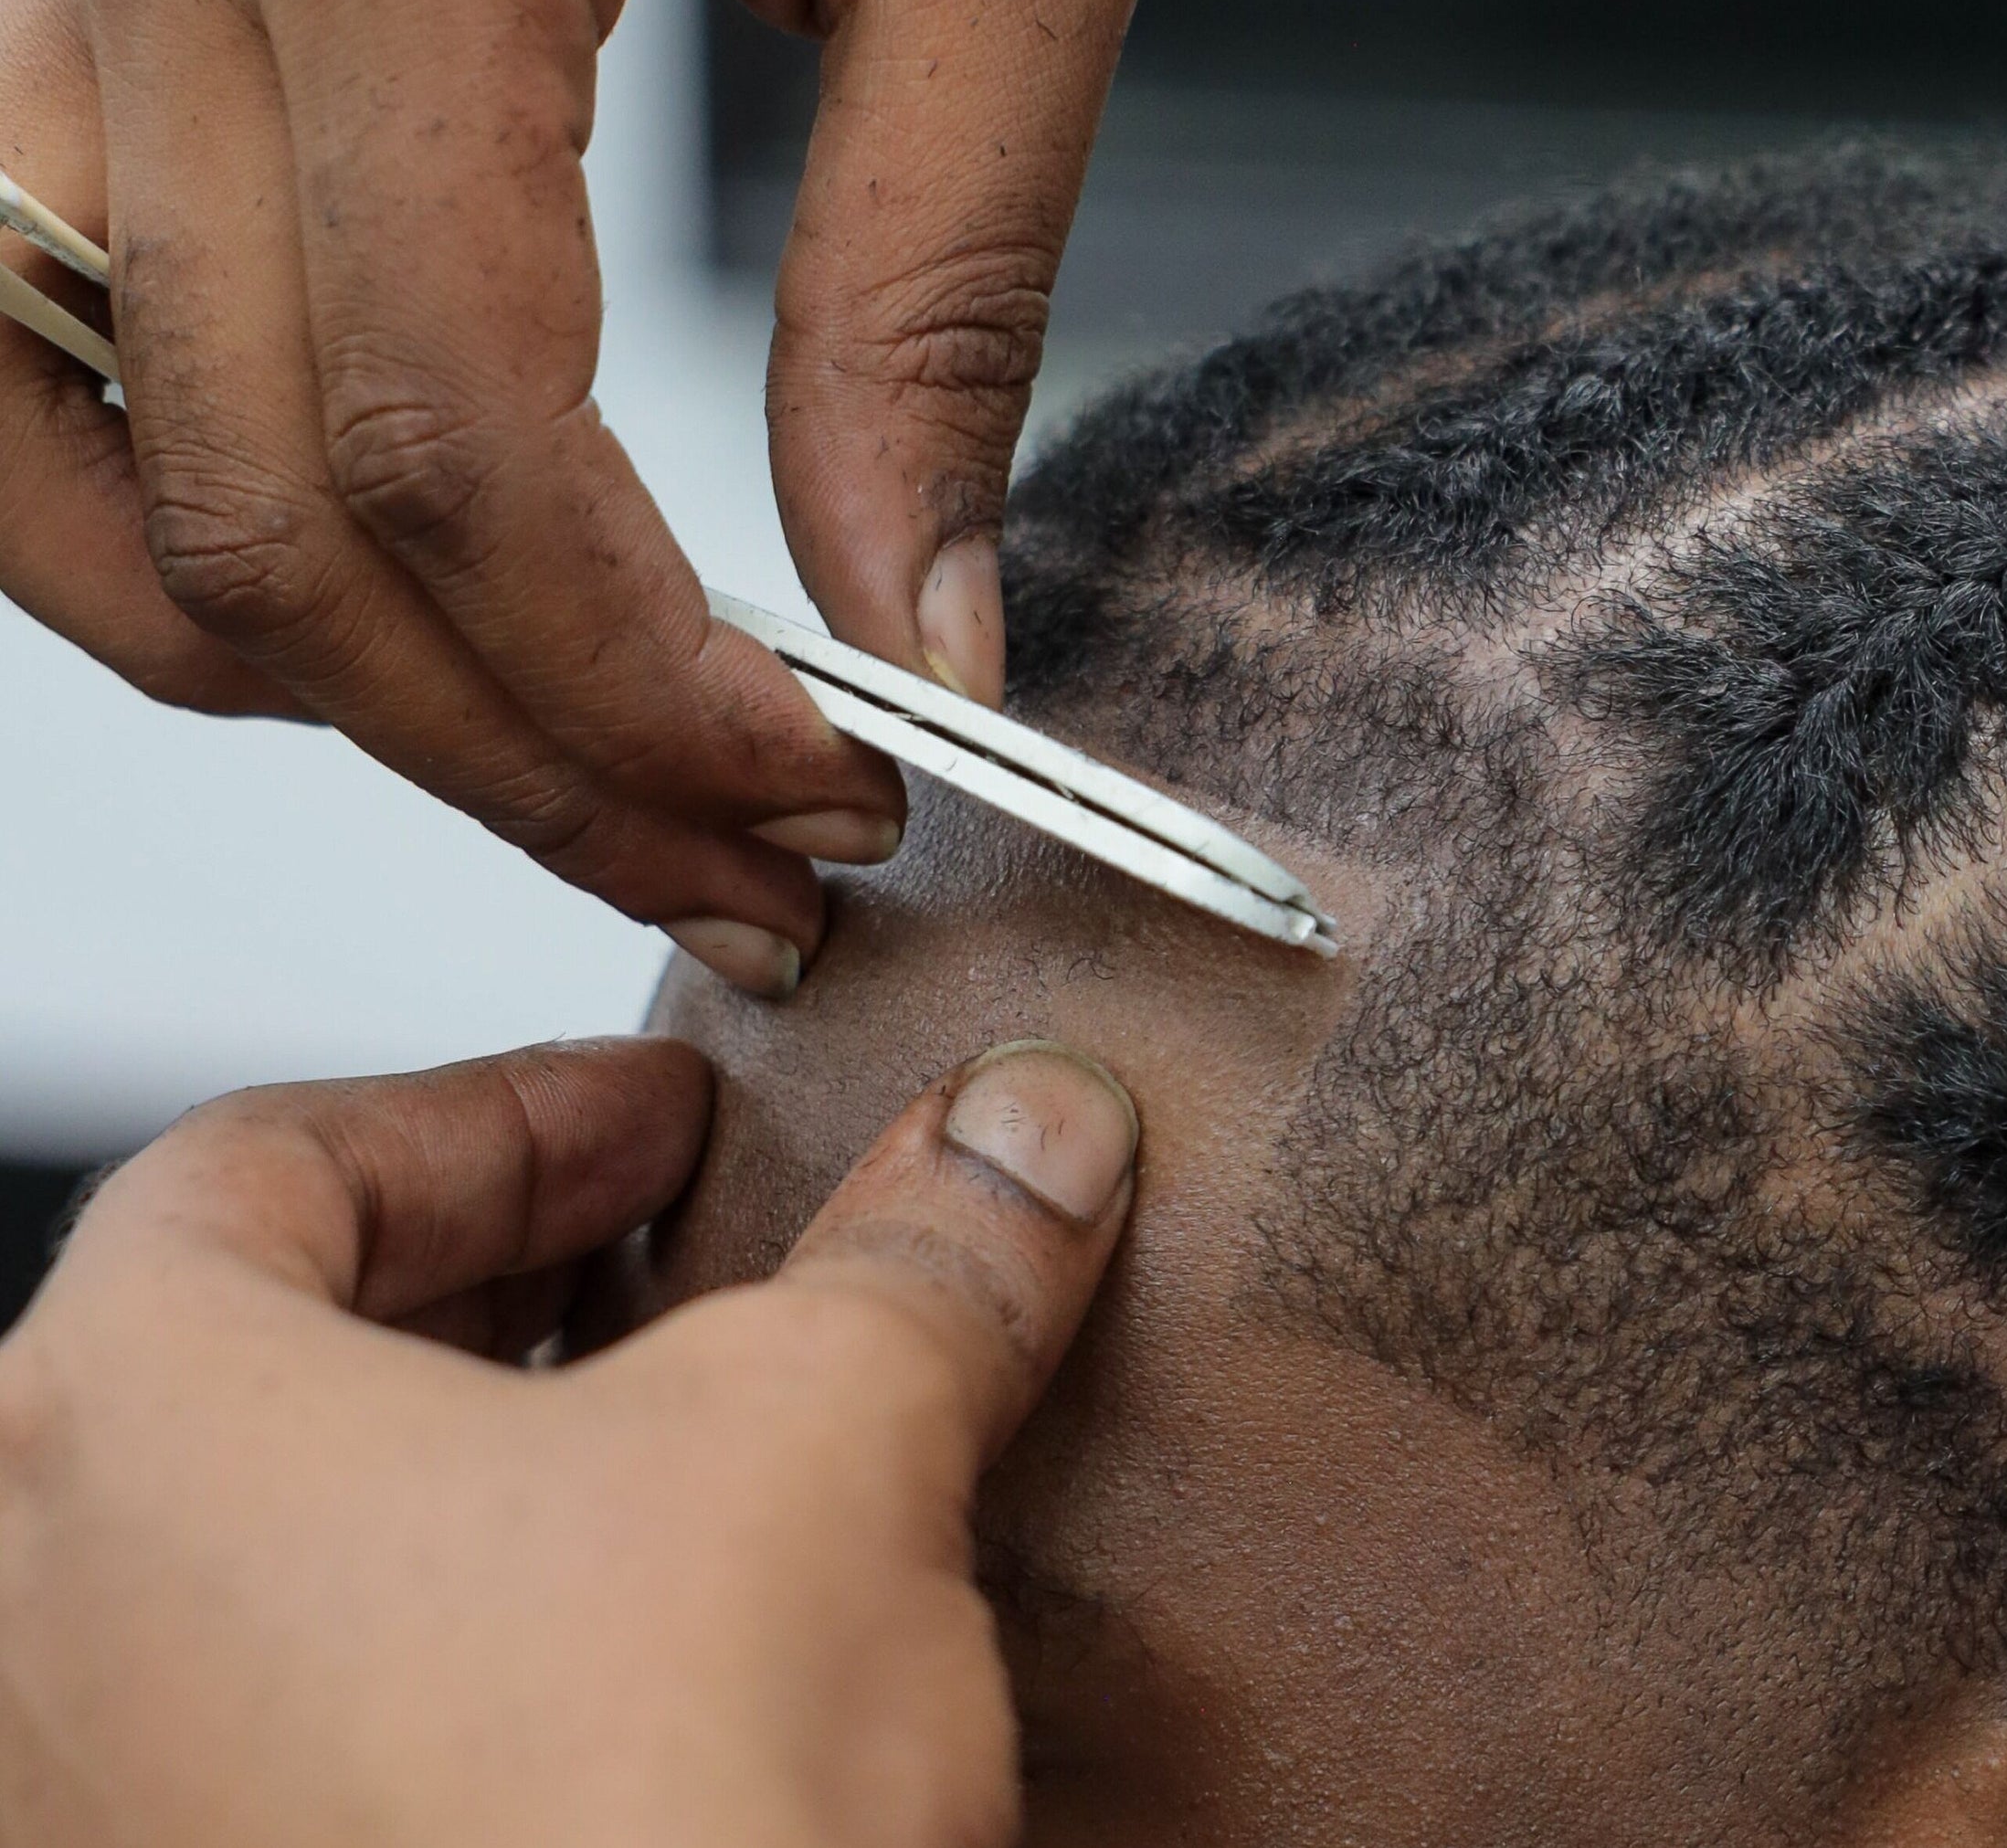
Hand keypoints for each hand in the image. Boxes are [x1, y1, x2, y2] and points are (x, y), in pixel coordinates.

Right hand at [0, 0, 1165, 992]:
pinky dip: (150, 504)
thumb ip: (939, 285)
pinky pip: (7, 319)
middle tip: (738, 876)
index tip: (823, 807)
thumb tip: (921, 628)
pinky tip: (359, 586)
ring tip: (555, 765)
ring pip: (63, 451)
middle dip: (511, 753)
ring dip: (306, 671)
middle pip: (257, 507)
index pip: (458, 441)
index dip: (637, 692)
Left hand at [0, 1035, 1141, 1847]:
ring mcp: (91, 1802)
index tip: (657, 1125)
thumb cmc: (624, 1833)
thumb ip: (922, 1254)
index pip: (278, 1162)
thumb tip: (1022, 1141)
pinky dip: (449, 1659)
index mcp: (111, 1422)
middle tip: (679, 1267)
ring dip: (476, 1481)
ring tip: (683, 1470)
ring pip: (275, 1560)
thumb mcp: (834, 1439)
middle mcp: (33, 1616)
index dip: (516, 1114)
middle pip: (259, 1357)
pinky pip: (299, 1734)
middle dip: (505, 1291)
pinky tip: (631, 1675)